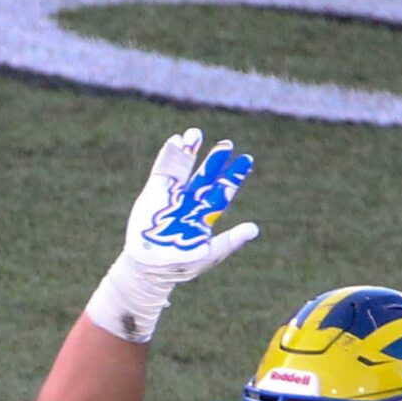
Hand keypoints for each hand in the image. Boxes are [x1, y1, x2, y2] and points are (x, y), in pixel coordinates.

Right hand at [121, 132, 258, 280]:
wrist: (147, 267)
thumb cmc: (178, 266)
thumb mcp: (207, 255)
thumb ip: (229, 241)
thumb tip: (254, 229)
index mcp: (205, 215)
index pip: (223, 191)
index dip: (234, 175)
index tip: (246, 159)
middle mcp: (190, 201)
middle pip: (206, 175)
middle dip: (216, 159)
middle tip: (226, 144)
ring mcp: (172, 195)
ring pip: (184, 166)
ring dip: (190, 150)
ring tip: (196, 133)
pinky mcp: (154, 191)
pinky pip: (164, 168)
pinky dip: (169, 154)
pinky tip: (177, 140)